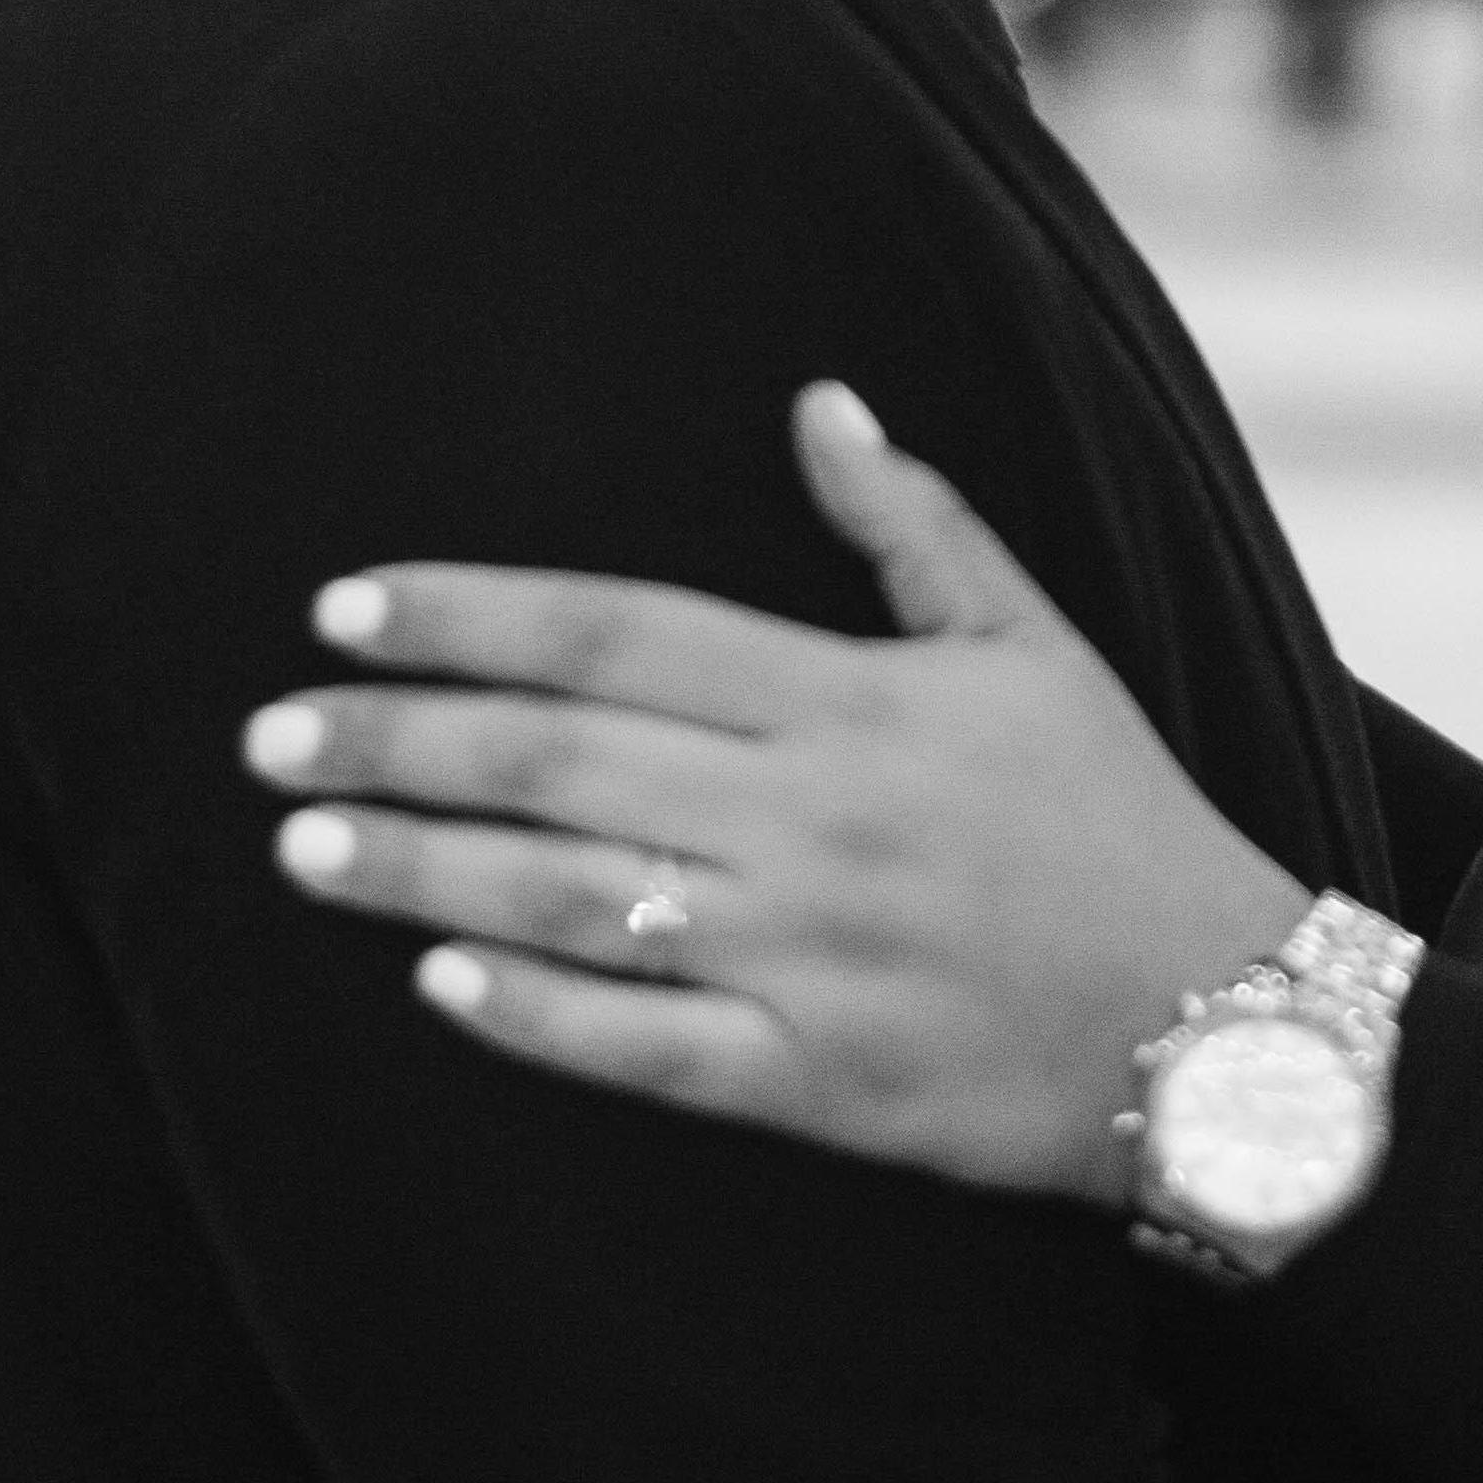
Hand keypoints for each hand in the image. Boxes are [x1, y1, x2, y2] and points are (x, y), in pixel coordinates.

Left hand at [240, 384, 1311, 1199]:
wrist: (1216, 1018)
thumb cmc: (1112, 811)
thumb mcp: (1031, 641)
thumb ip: (913, 522)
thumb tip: (817, 400)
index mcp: (850, 699)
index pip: (616, 632)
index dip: (469, 614)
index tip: (343, 605)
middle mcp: (811, 818)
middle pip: (558, 760)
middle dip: (396, 741)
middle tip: (266, 738)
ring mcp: (805, 955)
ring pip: (568, 904)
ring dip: (419, 874)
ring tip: (305, 849)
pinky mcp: (814, 1082)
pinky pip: (641, 1050)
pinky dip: (531, 1018)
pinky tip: (435, 989)